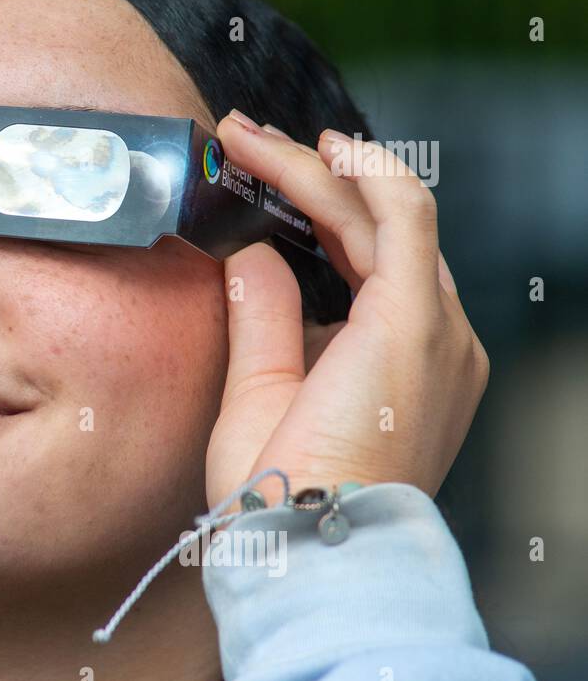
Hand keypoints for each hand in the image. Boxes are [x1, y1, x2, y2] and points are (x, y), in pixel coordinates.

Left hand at [205, 110, 488, 512]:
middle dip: (310, 175)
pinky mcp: (415, 321)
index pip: (367, 260)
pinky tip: (318, 147)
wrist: (303, 544)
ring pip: (383, 214)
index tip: (256, 174)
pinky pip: (401, 218)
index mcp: (404, 361)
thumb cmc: (278, 489)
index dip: (315, 209)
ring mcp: (435, 329)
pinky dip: (363, 174)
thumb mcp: (261, 388)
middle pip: (376, 229)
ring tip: (249, 136)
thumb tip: (250, 252)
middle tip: (243, 139)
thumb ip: (264, 315)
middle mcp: (437, 339)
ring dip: (318, 166)